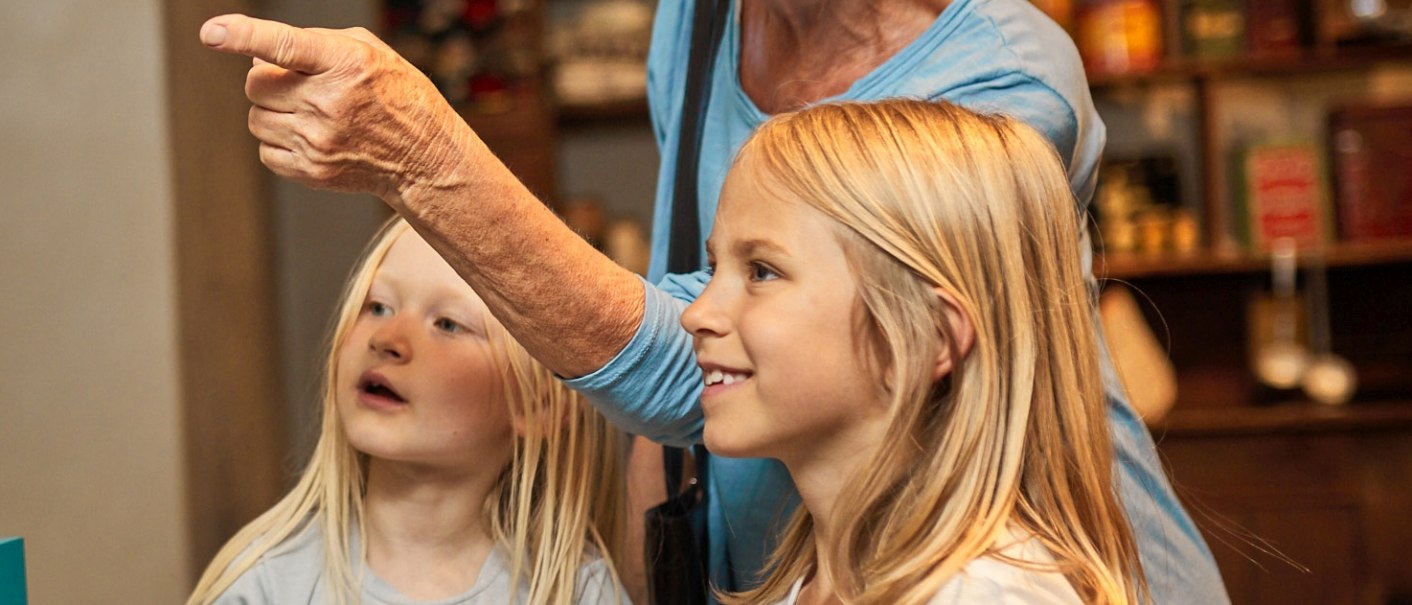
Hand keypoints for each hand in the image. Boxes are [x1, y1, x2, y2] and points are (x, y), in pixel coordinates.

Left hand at [199, 14, 467, 200]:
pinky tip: (311, 138)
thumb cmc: (396, 97)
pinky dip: (279, 142)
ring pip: (256, 119)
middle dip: (267, 81)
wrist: (424, 157)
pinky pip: (265, 151)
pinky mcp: (312, 171)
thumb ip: (314, 42)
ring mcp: (318, 141)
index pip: (285, 46)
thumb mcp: (370, 51)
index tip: (212, 33)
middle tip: (296, 85)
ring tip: (310, 113)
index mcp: (346, 64)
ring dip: (273, 112)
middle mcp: (329, 103)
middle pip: (255, 85)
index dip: (244, 36)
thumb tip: (258, 51)